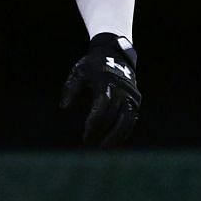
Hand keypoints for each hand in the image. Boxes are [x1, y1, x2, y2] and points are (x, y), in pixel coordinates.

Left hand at [61, 33, 139, 147]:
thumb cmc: (93, 65)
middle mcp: (122, 90)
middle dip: (103, 133)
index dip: (93, 124)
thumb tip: (64, 107)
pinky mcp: (136, 99)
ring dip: (117, 136)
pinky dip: (125, 131)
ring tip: (105, 147)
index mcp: (107, 83)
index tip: (85, 135)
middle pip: (115, 116)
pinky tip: (116, 140)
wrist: (115, 53)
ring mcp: (131, 95)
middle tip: (91, 143)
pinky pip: (132, 118)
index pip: (102, 109)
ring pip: (127, 120)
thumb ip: (70, 89)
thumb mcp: (78, 72)